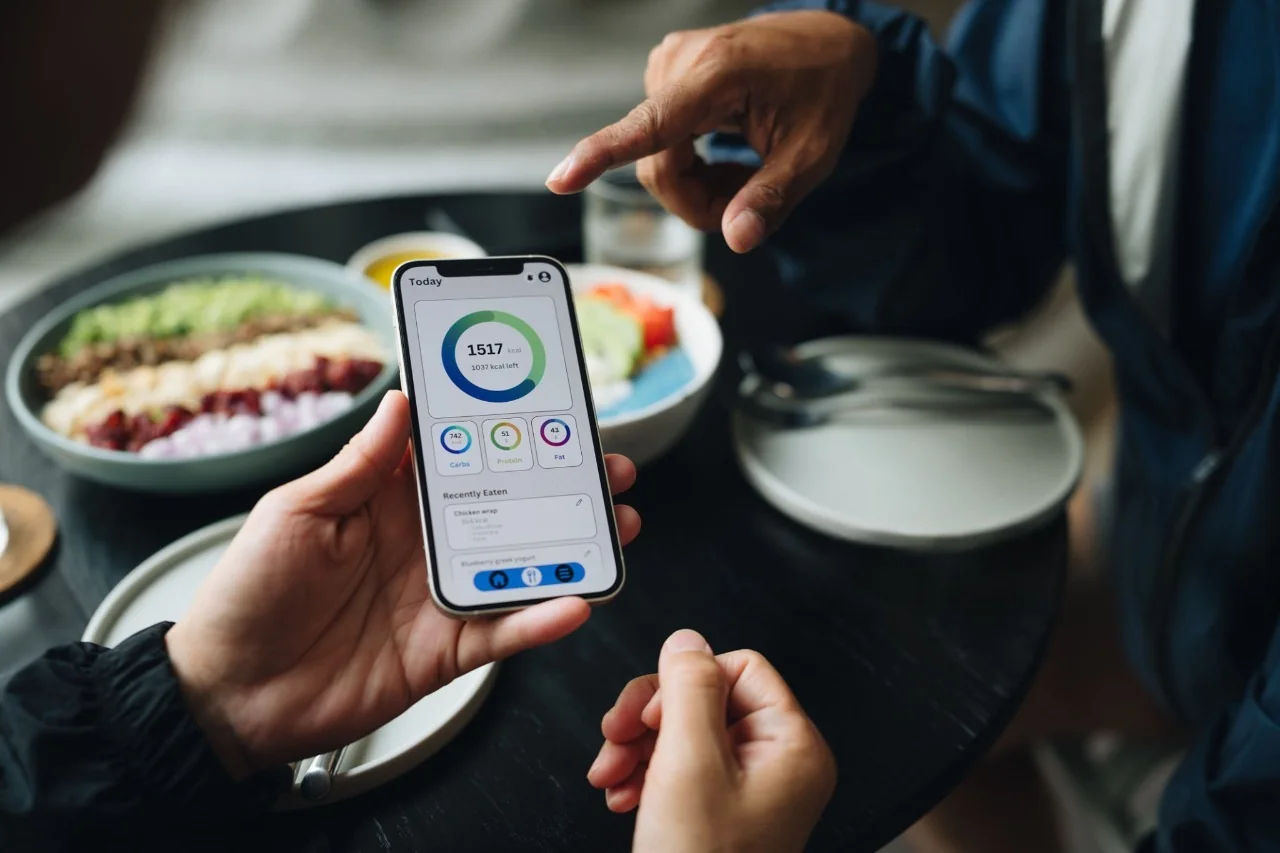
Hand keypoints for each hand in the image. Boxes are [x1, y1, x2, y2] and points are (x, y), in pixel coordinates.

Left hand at [165, 391, 640, 777]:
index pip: (460, 456)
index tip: (550, 407)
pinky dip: (540, 620)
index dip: (505, 431)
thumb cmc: (247, 594)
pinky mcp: (445, 652)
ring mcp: (440, 598)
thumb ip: (358, 465)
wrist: (227, 696)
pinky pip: (502, 632)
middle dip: (563, 485)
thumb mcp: (296, 512)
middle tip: (609, 468)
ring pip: (522, 565)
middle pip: (510, 507)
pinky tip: (573, 601)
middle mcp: (424, 544)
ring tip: (616, 526)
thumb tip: (401, 402)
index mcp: (389, 500)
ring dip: (572, 547)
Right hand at [545, 11, 876, 252]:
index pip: (650, 125)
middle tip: (746, 200)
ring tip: (742, 169)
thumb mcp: (813, 154)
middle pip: (658, 166)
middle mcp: (680, 63)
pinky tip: (722, 152)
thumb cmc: (823, 92)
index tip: (559, 179)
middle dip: (697, 200)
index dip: (601, 156)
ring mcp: (666, 65)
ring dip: (696, 183)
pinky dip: (690, 162)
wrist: (827, 42)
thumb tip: (737, 239)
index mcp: (717, 75)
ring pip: (656, 160)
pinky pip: (657, 142)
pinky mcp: (663, 73)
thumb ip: (772, 199)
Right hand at [589, 630, 835, 852]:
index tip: (655, 716)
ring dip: (638, 747)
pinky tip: (622, 796)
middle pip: (706, 698)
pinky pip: (680, 766)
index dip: (687, 684)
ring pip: (685, 731)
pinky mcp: (721, 811)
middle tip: (616, 738)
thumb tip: (687, 639)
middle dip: (650, 718)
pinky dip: (644, 774)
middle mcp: (778, 764)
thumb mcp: (688, 763)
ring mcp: (750, 790)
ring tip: (610, 777)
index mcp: (792, 746)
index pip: (740, 668)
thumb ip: (688, 689)